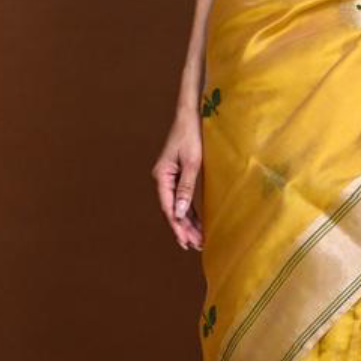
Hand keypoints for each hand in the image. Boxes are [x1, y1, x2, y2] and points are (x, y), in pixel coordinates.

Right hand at [151, 103, 204, 250]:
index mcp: (162, 176)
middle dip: (183, 229)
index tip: (185, 242)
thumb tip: (179, 212)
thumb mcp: (191, 162)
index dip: (176, 226)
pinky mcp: (179, 176)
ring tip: (198, 240)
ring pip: (177, 206)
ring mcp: (170, 178)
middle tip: (195, 246)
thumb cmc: (191, 134)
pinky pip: (183, 199)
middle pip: (171, 210)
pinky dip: (190, 212)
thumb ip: (186, 187)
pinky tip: (197, 224)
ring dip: (187, 223)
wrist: (191, 115)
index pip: (168, 207)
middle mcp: (163, 179)